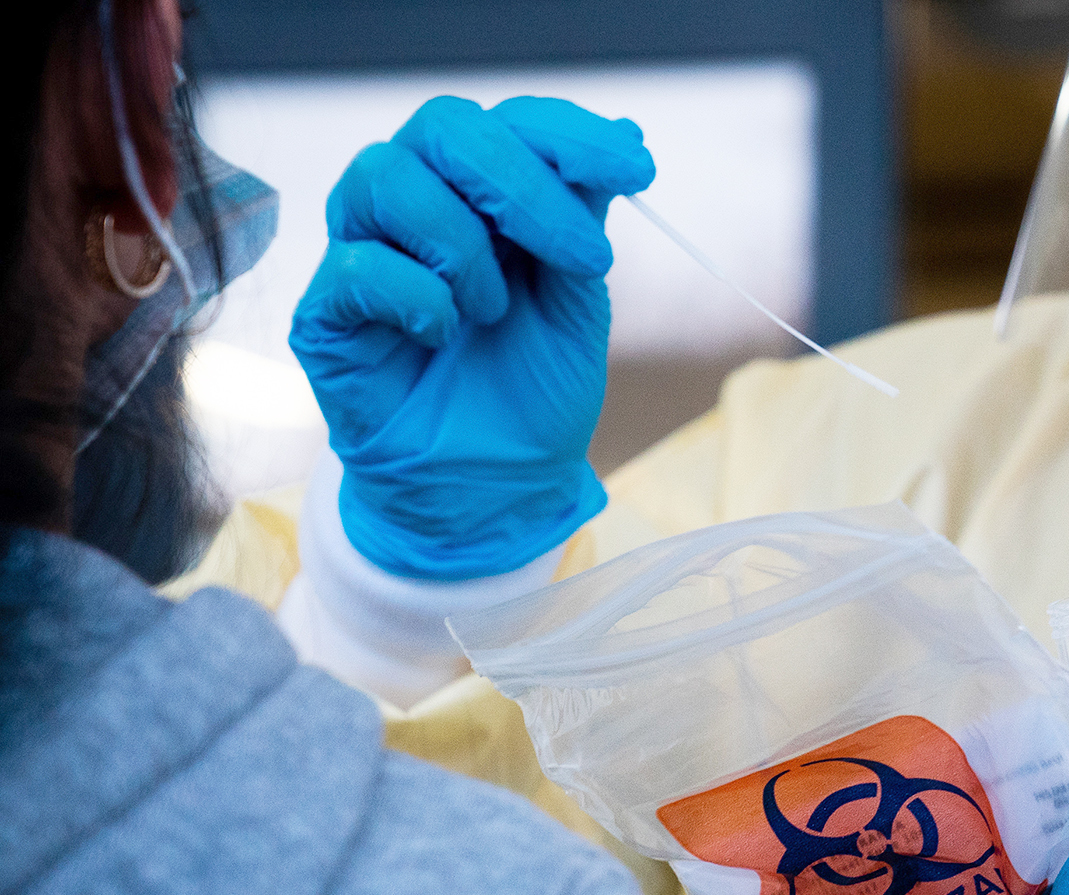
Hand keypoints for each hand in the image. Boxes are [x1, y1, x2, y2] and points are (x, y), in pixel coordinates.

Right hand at [291, 96, 654, 580]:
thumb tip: (626, 133)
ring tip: (495, 312)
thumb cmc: (531, 393)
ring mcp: (363, 251)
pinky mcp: (326, 313)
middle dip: (522, 182)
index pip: (510, 125)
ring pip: (387, 178)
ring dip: (463, 246)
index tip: (635, 169)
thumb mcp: (577, 304)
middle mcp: (415, 206)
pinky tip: (444, 336)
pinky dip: (418, 298)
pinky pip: (357, 267)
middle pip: (443, 128)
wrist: (494, 490)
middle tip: (578, 257)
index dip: (569, 135)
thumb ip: (583, 221)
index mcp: (480, 196)